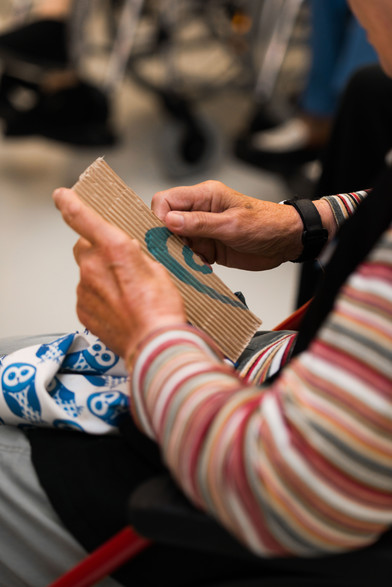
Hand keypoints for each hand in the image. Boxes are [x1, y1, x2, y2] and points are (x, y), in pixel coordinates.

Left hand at [53, 188, 185, 359]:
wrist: (154, 345)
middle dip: (98, 250)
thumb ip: (136, 256)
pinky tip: (119, 307)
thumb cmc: (161, 309)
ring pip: (87, 273)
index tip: (62, 196)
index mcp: (114, 248)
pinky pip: (87, 294)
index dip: (70, 204)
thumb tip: (128, 253)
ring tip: (126, 294)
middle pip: (84, 247)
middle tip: (120, 264)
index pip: (82, 218)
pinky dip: (100, 297)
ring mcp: (85, 289)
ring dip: (101, 277)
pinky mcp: (83, 309)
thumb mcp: (159, 269)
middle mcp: (93, 266)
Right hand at [152, 181, 303, 269]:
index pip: (166, 201)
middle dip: (167, 240)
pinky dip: (191, 264)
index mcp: (204, 196)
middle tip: (177, 253)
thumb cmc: (267, 224)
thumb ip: (200, 223)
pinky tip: (202, 267)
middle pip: (167, 223)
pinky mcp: (209, 247)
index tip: (163, 235)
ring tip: (193, 262)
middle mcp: (201, 211)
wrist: (288, 240)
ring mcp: (204, 230)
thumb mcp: (232, 224)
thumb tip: (169, 220)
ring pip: (176, 242)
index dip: (159, 217)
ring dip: (180, 254)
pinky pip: (190, 256)